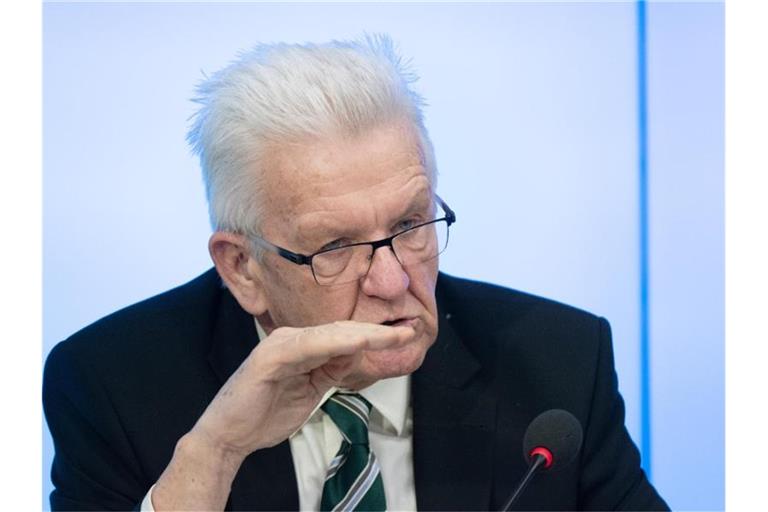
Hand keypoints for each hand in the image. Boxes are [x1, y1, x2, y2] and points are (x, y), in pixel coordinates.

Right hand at [189, 320, 414, 458]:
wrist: (229, 434)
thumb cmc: (266, 413)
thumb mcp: (311, 390)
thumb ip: (331, 371)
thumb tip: (357, 356)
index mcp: (302, 345)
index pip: (345, 337)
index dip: (376, 336)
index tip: (404, 336)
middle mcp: (292, 339)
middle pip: (343, 331)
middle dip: (378, 333)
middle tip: (410, 331)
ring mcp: (280, 345)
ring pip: (330, 335)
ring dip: (365, 335)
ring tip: (393, 336)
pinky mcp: (270, 358)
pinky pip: (308, 347)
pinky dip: (334, 344)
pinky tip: (358, 343)